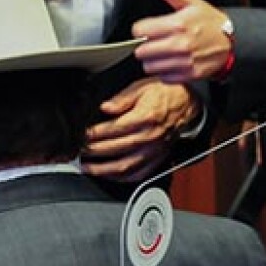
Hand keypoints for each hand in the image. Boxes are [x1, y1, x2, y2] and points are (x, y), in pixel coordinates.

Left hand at [81, 78, 198, 181]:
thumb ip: (121, 99)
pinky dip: (120, 178)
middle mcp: (150, 137)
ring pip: (124, 167)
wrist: (186, 104)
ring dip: (102, 170)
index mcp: (145, 117)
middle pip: (115, 149)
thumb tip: (105, 108)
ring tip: (87, 168)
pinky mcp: (157, 159)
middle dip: (93, 152)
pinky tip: (107, 175)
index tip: (82, 135)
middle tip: (79, 151)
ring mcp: (154, 151)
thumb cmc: (163, 94)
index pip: (113, 129)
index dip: (94, 134)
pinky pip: (137, 175)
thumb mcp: (141, 87)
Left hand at [132, 0, 233, 82]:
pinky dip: (164, 72)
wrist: (233, 42)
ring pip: (149, 66)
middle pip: (141, 51)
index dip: (140, 30)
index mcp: (177, 24)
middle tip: (153, 43)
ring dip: (152, 61)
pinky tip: (172, 63)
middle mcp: (179, 44)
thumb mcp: (193, 3)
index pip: (140, 31)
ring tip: (162, 54)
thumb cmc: (211, 22)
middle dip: (144, 46)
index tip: (147, 30)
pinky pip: (163, 77)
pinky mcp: (189, 74)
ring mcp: (184, 61)